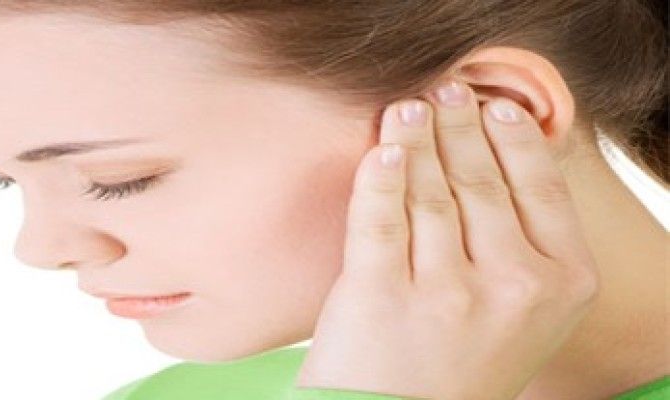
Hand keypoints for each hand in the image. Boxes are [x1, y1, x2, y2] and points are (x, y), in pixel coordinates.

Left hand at [294, 79, 600, 399]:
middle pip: (481, 181)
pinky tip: (380, 148)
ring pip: (430, 192)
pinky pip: (380, 218)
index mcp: (563, 284)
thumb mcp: (523, 311)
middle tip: (443, 91)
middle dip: (458, 126)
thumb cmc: (461, 363)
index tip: (493, 104)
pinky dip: (378, 177)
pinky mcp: (384, 297)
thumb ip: (522, 243)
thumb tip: (492, 151)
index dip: (511, 136)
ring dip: (415, 138)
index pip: (538, 187)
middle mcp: (514, 287)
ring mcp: (448, 294)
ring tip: (406, 107)